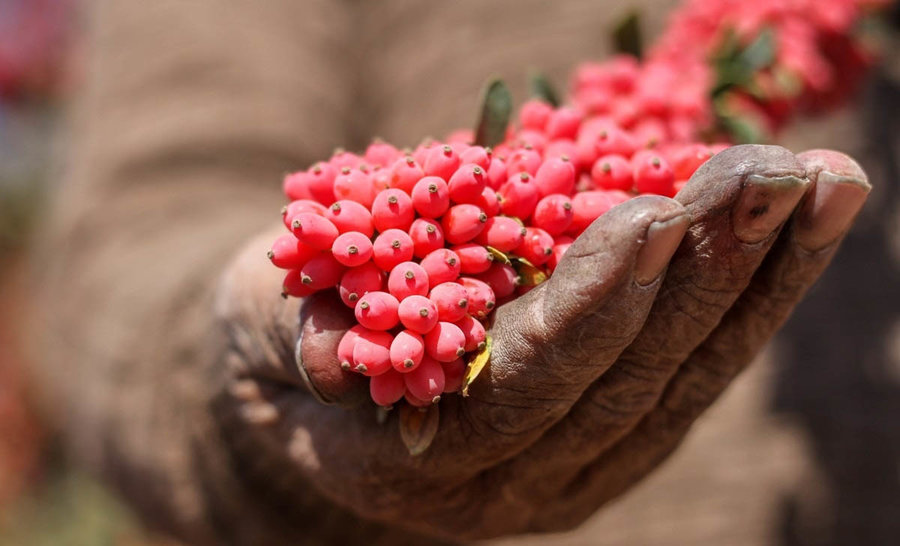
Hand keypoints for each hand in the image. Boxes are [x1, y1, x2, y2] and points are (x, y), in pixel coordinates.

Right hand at [212, 145, 869, 540]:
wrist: (321, 405)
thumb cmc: (285, 342)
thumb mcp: (267, 329)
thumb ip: (294, 340)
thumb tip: (329, 358)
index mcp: (423, 459)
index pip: (528, 383)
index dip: (591, 302)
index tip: (652, 211)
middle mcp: (516, 480)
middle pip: (632, 380)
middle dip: (707, 270)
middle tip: (770, 170)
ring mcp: (577, 466)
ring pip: (687, 378)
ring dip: (763, 277)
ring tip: (824, 183)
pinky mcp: (614, 438)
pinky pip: (696, 371)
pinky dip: (754, 296)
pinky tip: (800, 227)